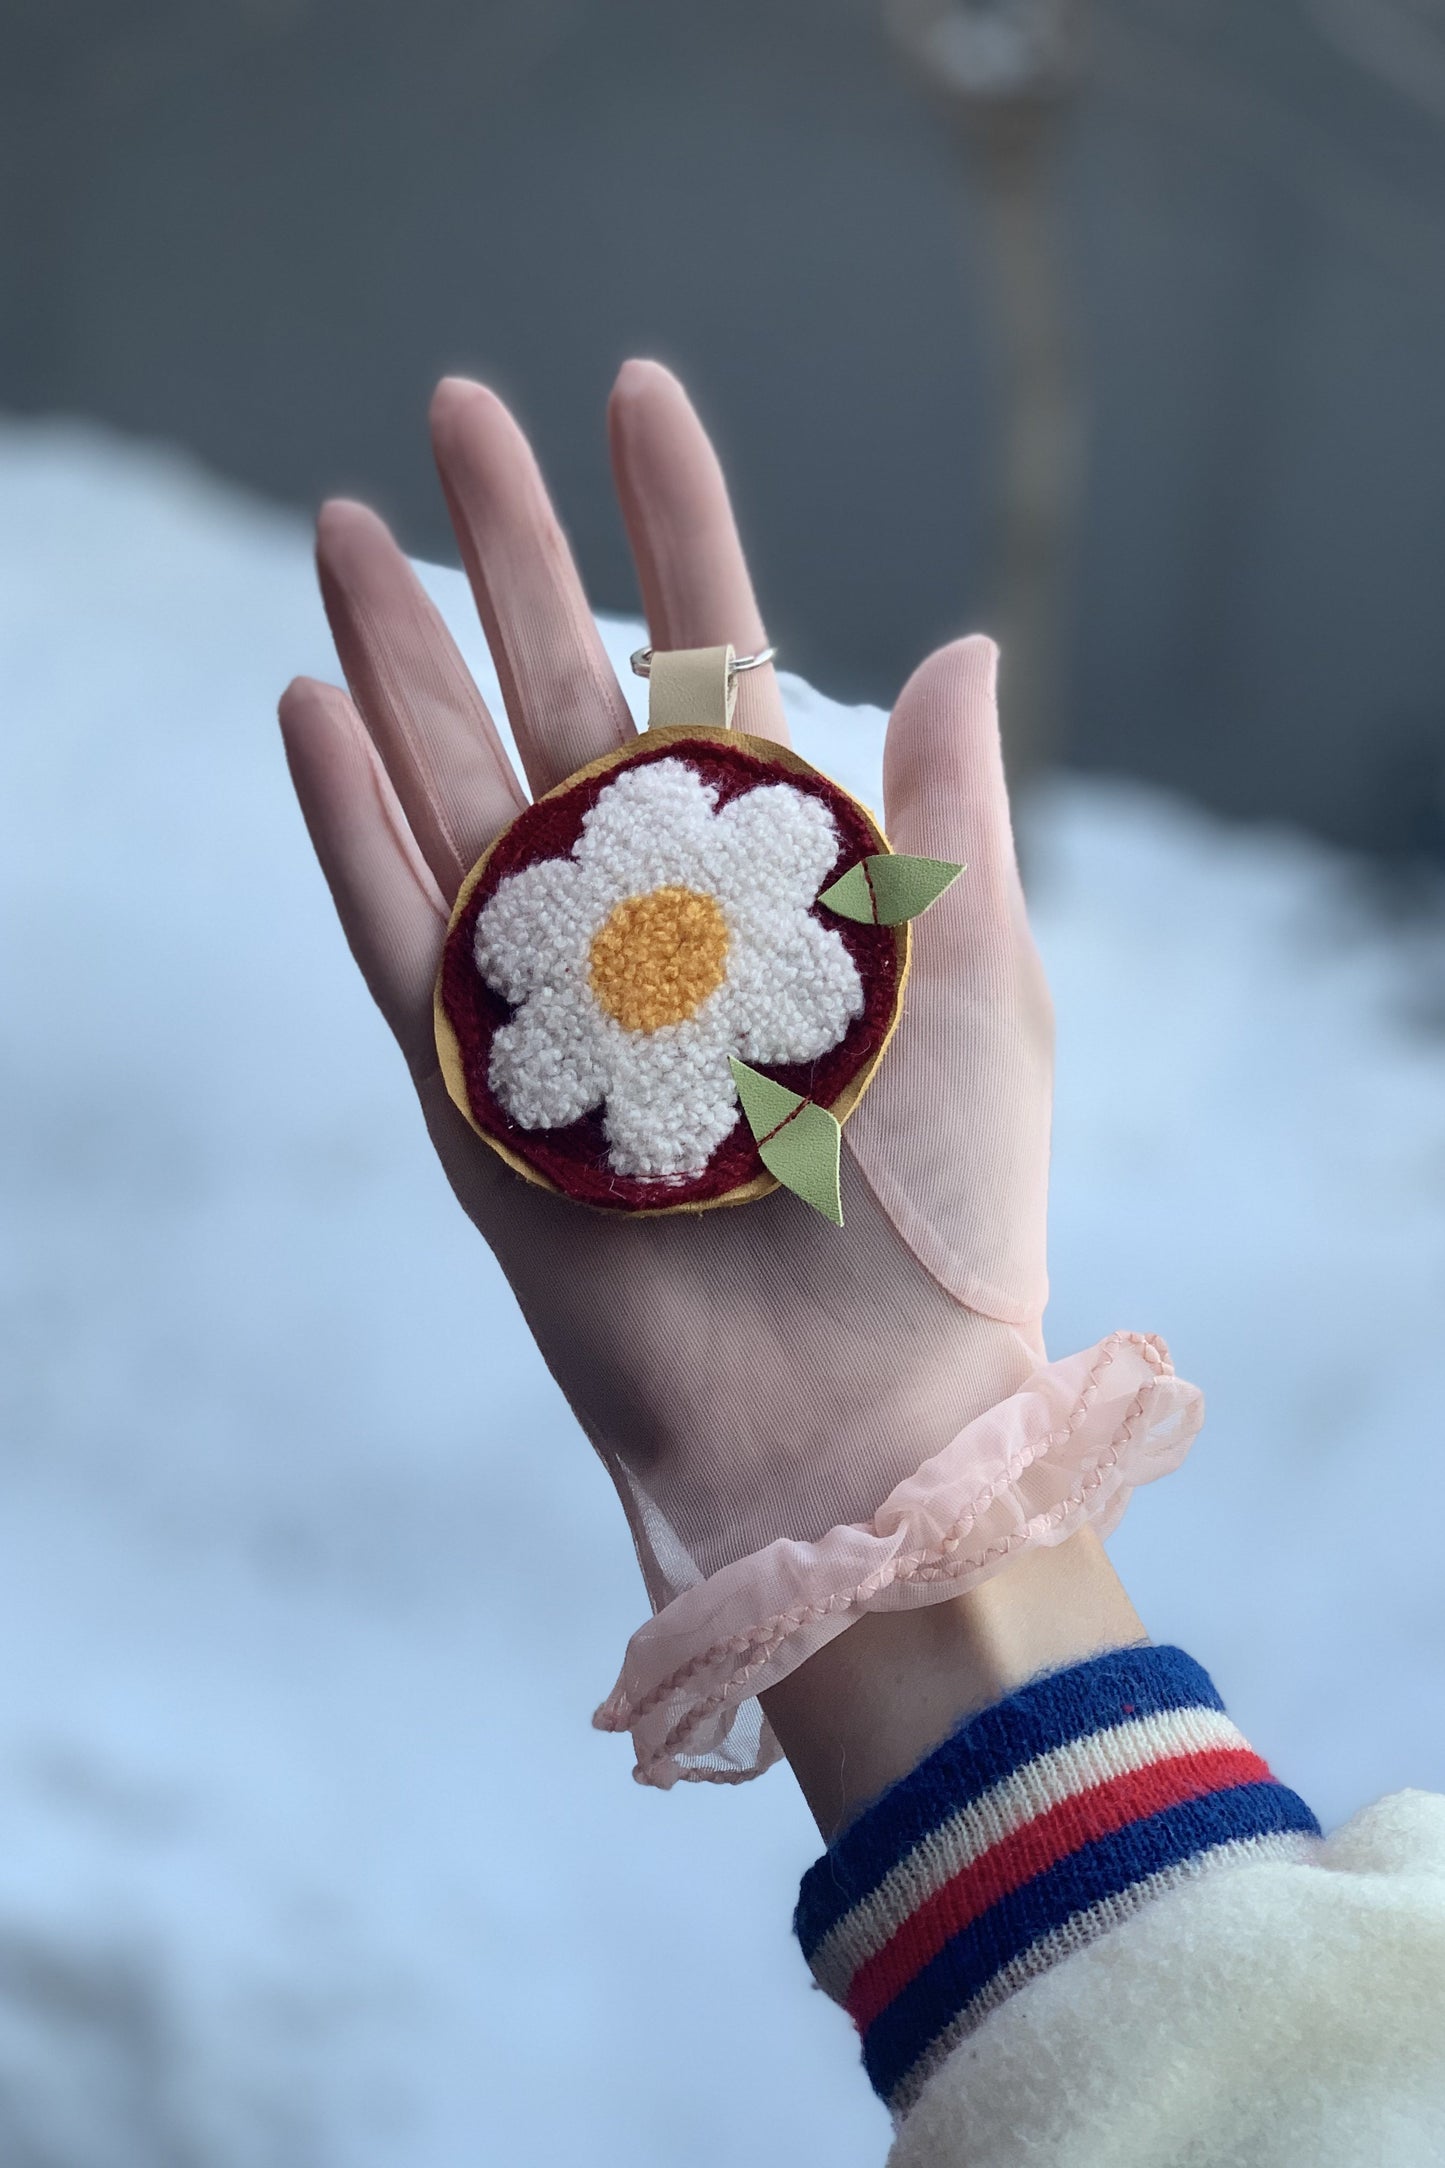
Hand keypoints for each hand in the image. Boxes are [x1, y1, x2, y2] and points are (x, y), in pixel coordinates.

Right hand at [280, 362, 1187, 1786]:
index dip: (678, 525)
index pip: (718, 663)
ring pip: (455, 790)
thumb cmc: (943, 1215)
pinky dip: (350, 824)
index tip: (640, 396)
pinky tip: (312, 706)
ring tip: (349, 527)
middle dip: (507, 557)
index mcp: (779, 883)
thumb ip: (945, 823)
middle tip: (454, 414)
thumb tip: (958, 646)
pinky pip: (396, 933)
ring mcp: (551, 996)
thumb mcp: (981, 991)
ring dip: (399, 660)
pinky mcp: (472, 1088)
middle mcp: (654, 920)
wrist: (853, 1416)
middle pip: (558, 700)